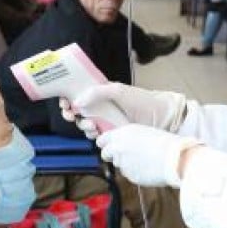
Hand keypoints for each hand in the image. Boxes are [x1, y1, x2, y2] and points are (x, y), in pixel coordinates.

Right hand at [59, 83, 186, 132]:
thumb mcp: (119, 90)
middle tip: (73, 115)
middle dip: (72, 114)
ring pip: (86, 125)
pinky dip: (93, 135)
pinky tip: (99, 132)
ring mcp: (106, 121)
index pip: (79, 94)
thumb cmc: (142, 100)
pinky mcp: (112, 134)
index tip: (64, 103)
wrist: (162, 119)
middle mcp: (102, 106)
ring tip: (93, 125)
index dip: (68, 98)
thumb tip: (78, 100)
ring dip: (84, 126)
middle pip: (79, 111)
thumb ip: (97, 92)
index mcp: (102, 93)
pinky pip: (96, 136)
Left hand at [96, 124, 199, 187]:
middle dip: (111, 156)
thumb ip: (127, 138)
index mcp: (121, 134)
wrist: (175, 158)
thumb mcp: (143, 132)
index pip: (101, 140)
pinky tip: (148, 168)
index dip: (105, 144)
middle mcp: (118, 148)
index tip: (108, 146)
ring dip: (126, 164)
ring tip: (143, 160)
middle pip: (105, 154)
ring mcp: (123, 163)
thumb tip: (121, 144)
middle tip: (125, 156)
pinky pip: (129, 174)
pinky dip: (136, 172)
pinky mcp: (130, 176)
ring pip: (119, 165)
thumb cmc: (164, 142)